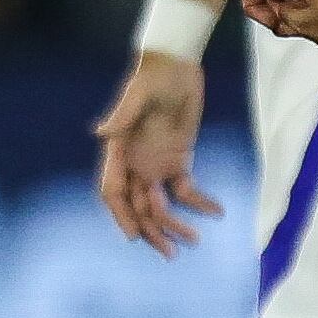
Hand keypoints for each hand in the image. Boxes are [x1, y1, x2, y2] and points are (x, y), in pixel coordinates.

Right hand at [93, 55, 217, 253]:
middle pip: (138, 206)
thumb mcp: (138, 94)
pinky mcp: (178, 159)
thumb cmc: (153, 76)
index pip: (114, 191)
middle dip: (151, 231)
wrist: (176, 64)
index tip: (134, 236)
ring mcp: (156, 164)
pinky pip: (185, 189)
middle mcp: (135, 163)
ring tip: (193, 240)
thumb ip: (123, 115)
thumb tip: (102, 132)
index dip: (121, 215)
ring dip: (174, 224)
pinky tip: (215, 211)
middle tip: (169, 253)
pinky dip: (199, 202)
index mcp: (120, 151)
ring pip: (160, 205)